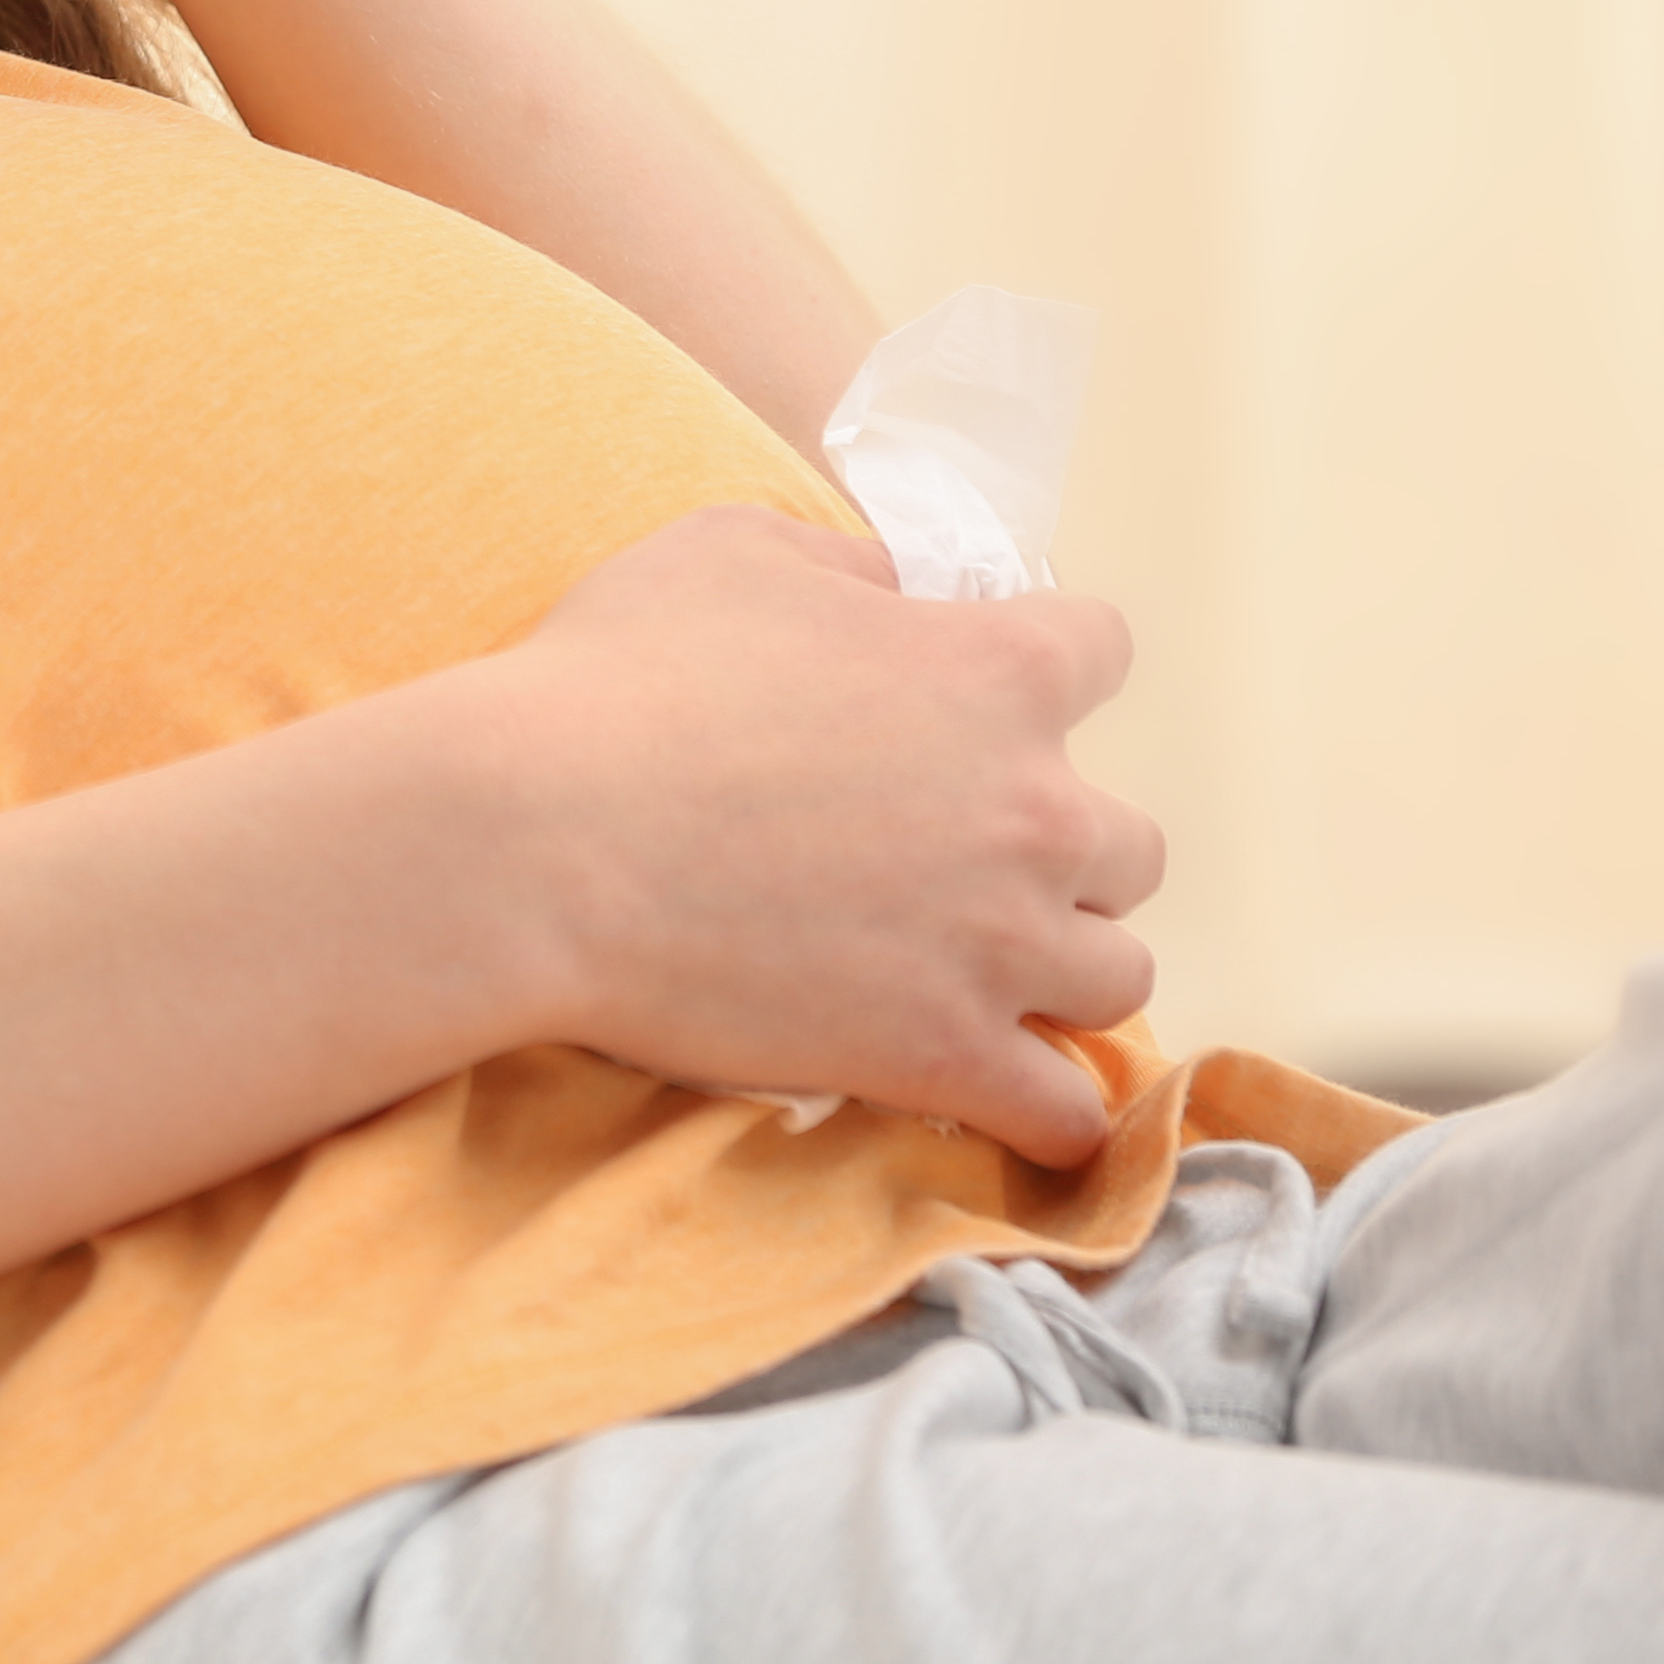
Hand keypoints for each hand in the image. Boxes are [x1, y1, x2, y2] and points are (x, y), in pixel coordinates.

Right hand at [449, 503, 1167, 1167]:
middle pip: (1128, 843)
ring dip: (1058, 972)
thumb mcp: (729, 551)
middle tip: (957, 859)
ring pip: (1116, 975)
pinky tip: (999, 1093)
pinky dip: (1047, 1109)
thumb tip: (892, 597)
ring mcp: (1000, 943)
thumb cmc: (616, 680)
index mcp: (994, 670)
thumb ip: (847, 566)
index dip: (1042, 668)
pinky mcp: (945, 1055)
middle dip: (1059, 849)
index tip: (980, 701)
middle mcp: (1034, 807)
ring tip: (976, 976)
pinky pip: (1067, 1112)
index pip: (1101, 649)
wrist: (535, 842)